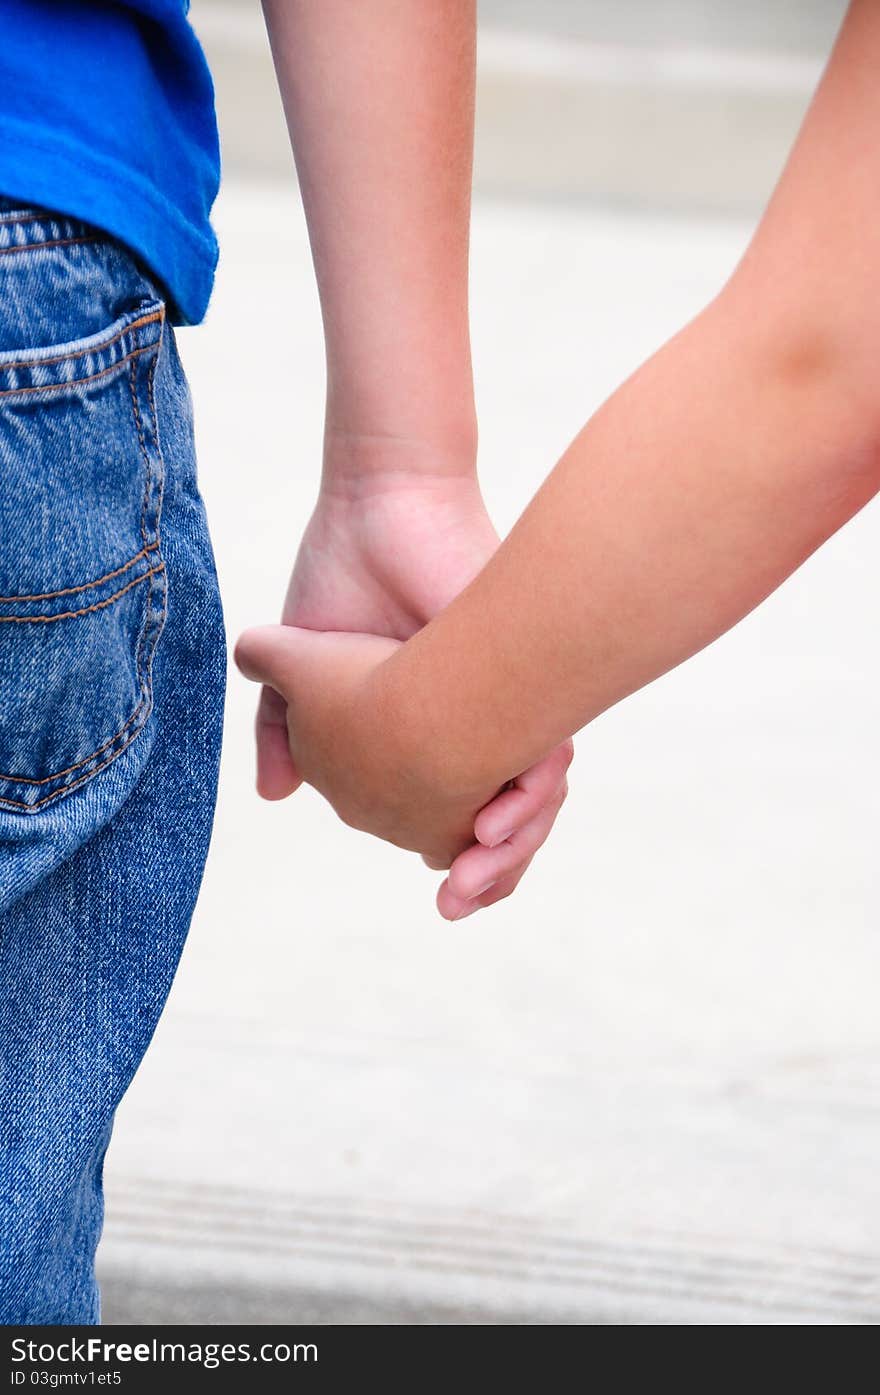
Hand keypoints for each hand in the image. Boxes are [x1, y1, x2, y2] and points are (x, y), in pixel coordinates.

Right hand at [250, 442, 571, 916]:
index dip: (457, 866)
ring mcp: (502, 699)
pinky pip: (549, 747)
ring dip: (513, 847)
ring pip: (531, 796)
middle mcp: (474, 720)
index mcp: (424, 729)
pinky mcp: (524, 668)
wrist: (380, 511)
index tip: (447, 903)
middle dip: (489, 873)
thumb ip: (285, 732)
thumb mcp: (298, 674)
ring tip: (477, 875)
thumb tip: (275, 799)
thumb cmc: (342, 580)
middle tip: (459, 903)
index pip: (455, 821)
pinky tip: (498, 822)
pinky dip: (533, 795)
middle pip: (501, 822)